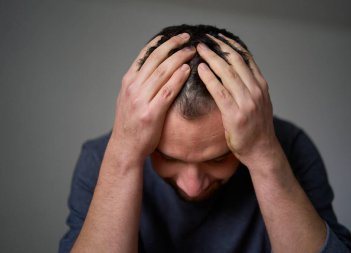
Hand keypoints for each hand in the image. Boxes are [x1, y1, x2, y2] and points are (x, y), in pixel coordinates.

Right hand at [110, 33, 194, 165]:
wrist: (125, 147)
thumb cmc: (130, 123)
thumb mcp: (129, 98)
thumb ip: (140, 83)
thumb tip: (156, 68)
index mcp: (128, 81)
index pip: (146, 55)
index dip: (162, 43)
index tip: (174, 36)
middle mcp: (133, 87)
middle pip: (156, 59)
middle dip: (173, 46)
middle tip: (187, 38)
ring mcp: (141, 100)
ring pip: (163, 72)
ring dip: (179, 58)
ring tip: (191, 51)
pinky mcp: (151, 113)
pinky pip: (167, 91)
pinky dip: (178, 78)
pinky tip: (187, 70)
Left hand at [196, 34, 277, 165]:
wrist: (262, 150)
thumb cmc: (257, 127)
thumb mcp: (259, 102)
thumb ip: (249, 86)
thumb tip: (235, 72)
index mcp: (261, 85)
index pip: (245, 58)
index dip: (230, 46)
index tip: (218, 37)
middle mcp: (256, 91)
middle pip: (236, 62)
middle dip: (219, 48)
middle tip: (205, 40)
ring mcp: (247, 102)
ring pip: (227, 73)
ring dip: (212, 59)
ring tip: (199, 49)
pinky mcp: (235, 114)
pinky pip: (220, 92)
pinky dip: (210, 78)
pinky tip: (201, 69)